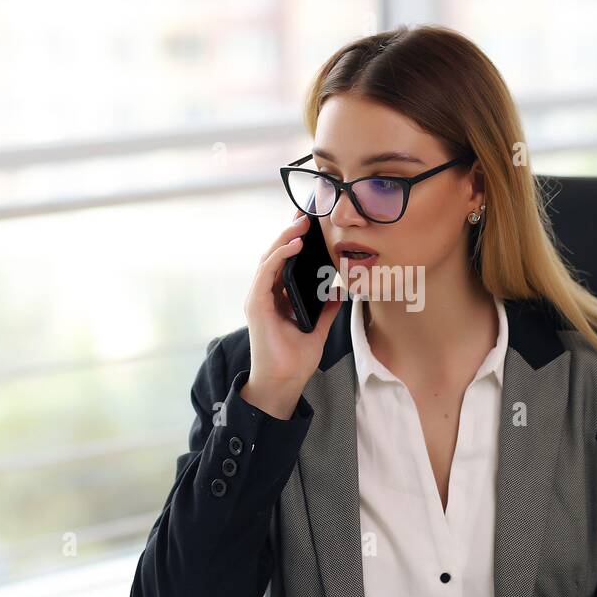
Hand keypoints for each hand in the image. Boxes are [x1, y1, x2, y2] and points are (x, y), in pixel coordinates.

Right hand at [240, 211, 341, 418]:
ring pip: (268, 258)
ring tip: (302, 223)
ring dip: (285, 238)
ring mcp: (258, 298)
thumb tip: (340, 292)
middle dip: (289, 232)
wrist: (284, 383)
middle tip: (306, 214)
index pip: (283, 262)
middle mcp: (264, 295)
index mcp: (275, 298)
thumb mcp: (318, 329)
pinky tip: (295, 245)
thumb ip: (327, 310)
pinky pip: (267, 272)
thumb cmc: (295, 360)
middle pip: (275, 255)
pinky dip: (280, 255)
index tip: (308, 224)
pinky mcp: (256, 304)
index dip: (293, 241)